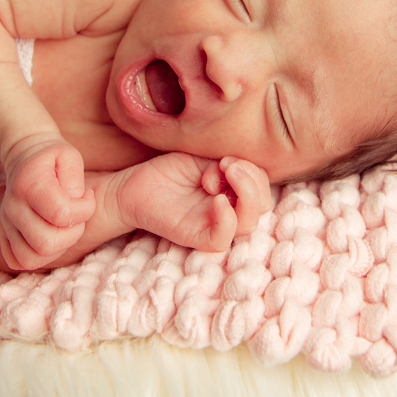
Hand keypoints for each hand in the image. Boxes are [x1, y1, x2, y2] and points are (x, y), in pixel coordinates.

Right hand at [0, 133, 96, 270]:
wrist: (24, 157)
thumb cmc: (53, 159)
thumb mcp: (69, 156)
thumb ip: (74, 179)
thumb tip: (73, 203)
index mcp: (29, 185)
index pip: (62, 215)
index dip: (85, 210)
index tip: (87, 197)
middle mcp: (13, 207)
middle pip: (46, 243)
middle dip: (73, 234)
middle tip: (77, 216)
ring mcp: (5, 223)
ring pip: (31, 259)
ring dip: (57, 249)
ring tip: (64, 228)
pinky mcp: (3, 235)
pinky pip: (18, 261)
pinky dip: (38, 257)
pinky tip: (50, 237)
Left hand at [116, 154, 271, 251]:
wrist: (133, 184)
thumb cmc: (168, 172)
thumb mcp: (202, 158)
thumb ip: (224, 164)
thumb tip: (233, 171)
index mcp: (234, 193)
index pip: (262, 188)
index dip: (253, 171)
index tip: (226, 158)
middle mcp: (228, 211)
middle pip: (262, 206)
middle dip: (252, 180)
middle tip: (227, 164)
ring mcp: (212, 225)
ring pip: (248, 224)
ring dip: (245, 194)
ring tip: (222, 174)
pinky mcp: (195, 237)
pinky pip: (221, 239)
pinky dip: (227, 220)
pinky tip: (217, 200)